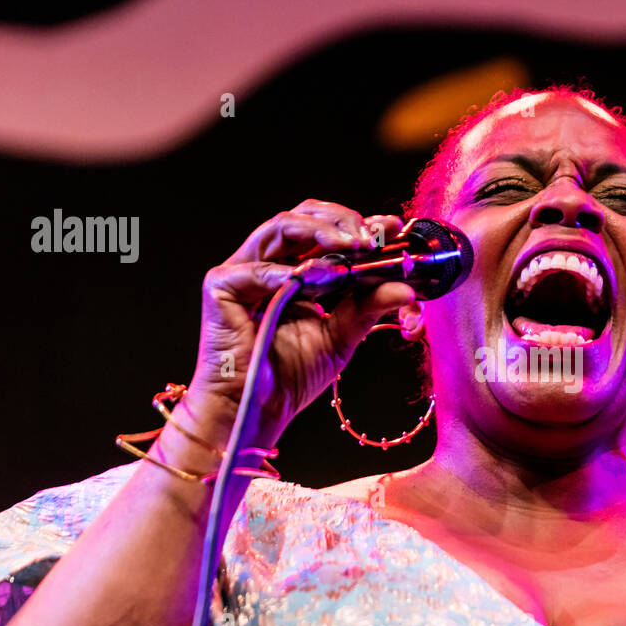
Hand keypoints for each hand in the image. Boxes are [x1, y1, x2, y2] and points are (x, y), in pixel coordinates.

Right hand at [186, 200, 415, 446]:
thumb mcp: (342, 335)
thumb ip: (368, 307)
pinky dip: (285, 272)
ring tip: (350, 245)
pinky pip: (255, 269)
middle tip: (369, 237)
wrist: (256, 408)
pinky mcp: (221, 286)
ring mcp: (243, 271)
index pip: (327, 232)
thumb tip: (405, 288)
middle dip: (341, 220)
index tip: (392, 228)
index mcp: (297, 271)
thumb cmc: (291, 375)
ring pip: (279, 227)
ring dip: (319, 230)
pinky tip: (307, 279)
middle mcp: (270, 263)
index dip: (358, 225)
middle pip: (303, 216)